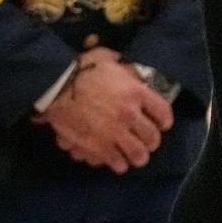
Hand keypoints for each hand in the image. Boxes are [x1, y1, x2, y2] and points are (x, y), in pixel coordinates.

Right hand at [35, 48, 171, 172]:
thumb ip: (124, 67)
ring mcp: (115, 133)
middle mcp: (130, 115)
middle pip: (152, 137)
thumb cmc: (82, 70)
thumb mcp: (110, 59)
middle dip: (152, 142)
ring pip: (137, 154)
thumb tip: (129, 70)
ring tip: (136, 157)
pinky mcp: (97, 147)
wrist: (56, 88)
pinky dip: (118, 163)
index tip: (163, 124)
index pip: (163, 112)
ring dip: (138, 157)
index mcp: (137, 92)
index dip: (165, 120)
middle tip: (149, 143)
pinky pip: (116, 162)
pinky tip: (118, 162)